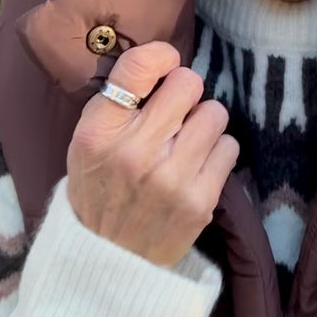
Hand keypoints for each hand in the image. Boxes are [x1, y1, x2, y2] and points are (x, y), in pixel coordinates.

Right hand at [67, 41, 239, 267]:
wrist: (109, 261)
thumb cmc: (99, 190)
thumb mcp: (87, 143)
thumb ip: (117, 103)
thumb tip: (165, 63)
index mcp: (99, 132)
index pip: (139, 66)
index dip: (161, 56)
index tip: (165, 65)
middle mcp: (134, 151)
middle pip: (187, 83)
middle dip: (184, 93)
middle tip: (174, 114)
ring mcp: (170, 178)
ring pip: (214, 113)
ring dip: (203, 124)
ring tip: (185, 143)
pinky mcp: (200, 201)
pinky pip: (229, 147)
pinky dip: (216, 152)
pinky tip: (197, 166)